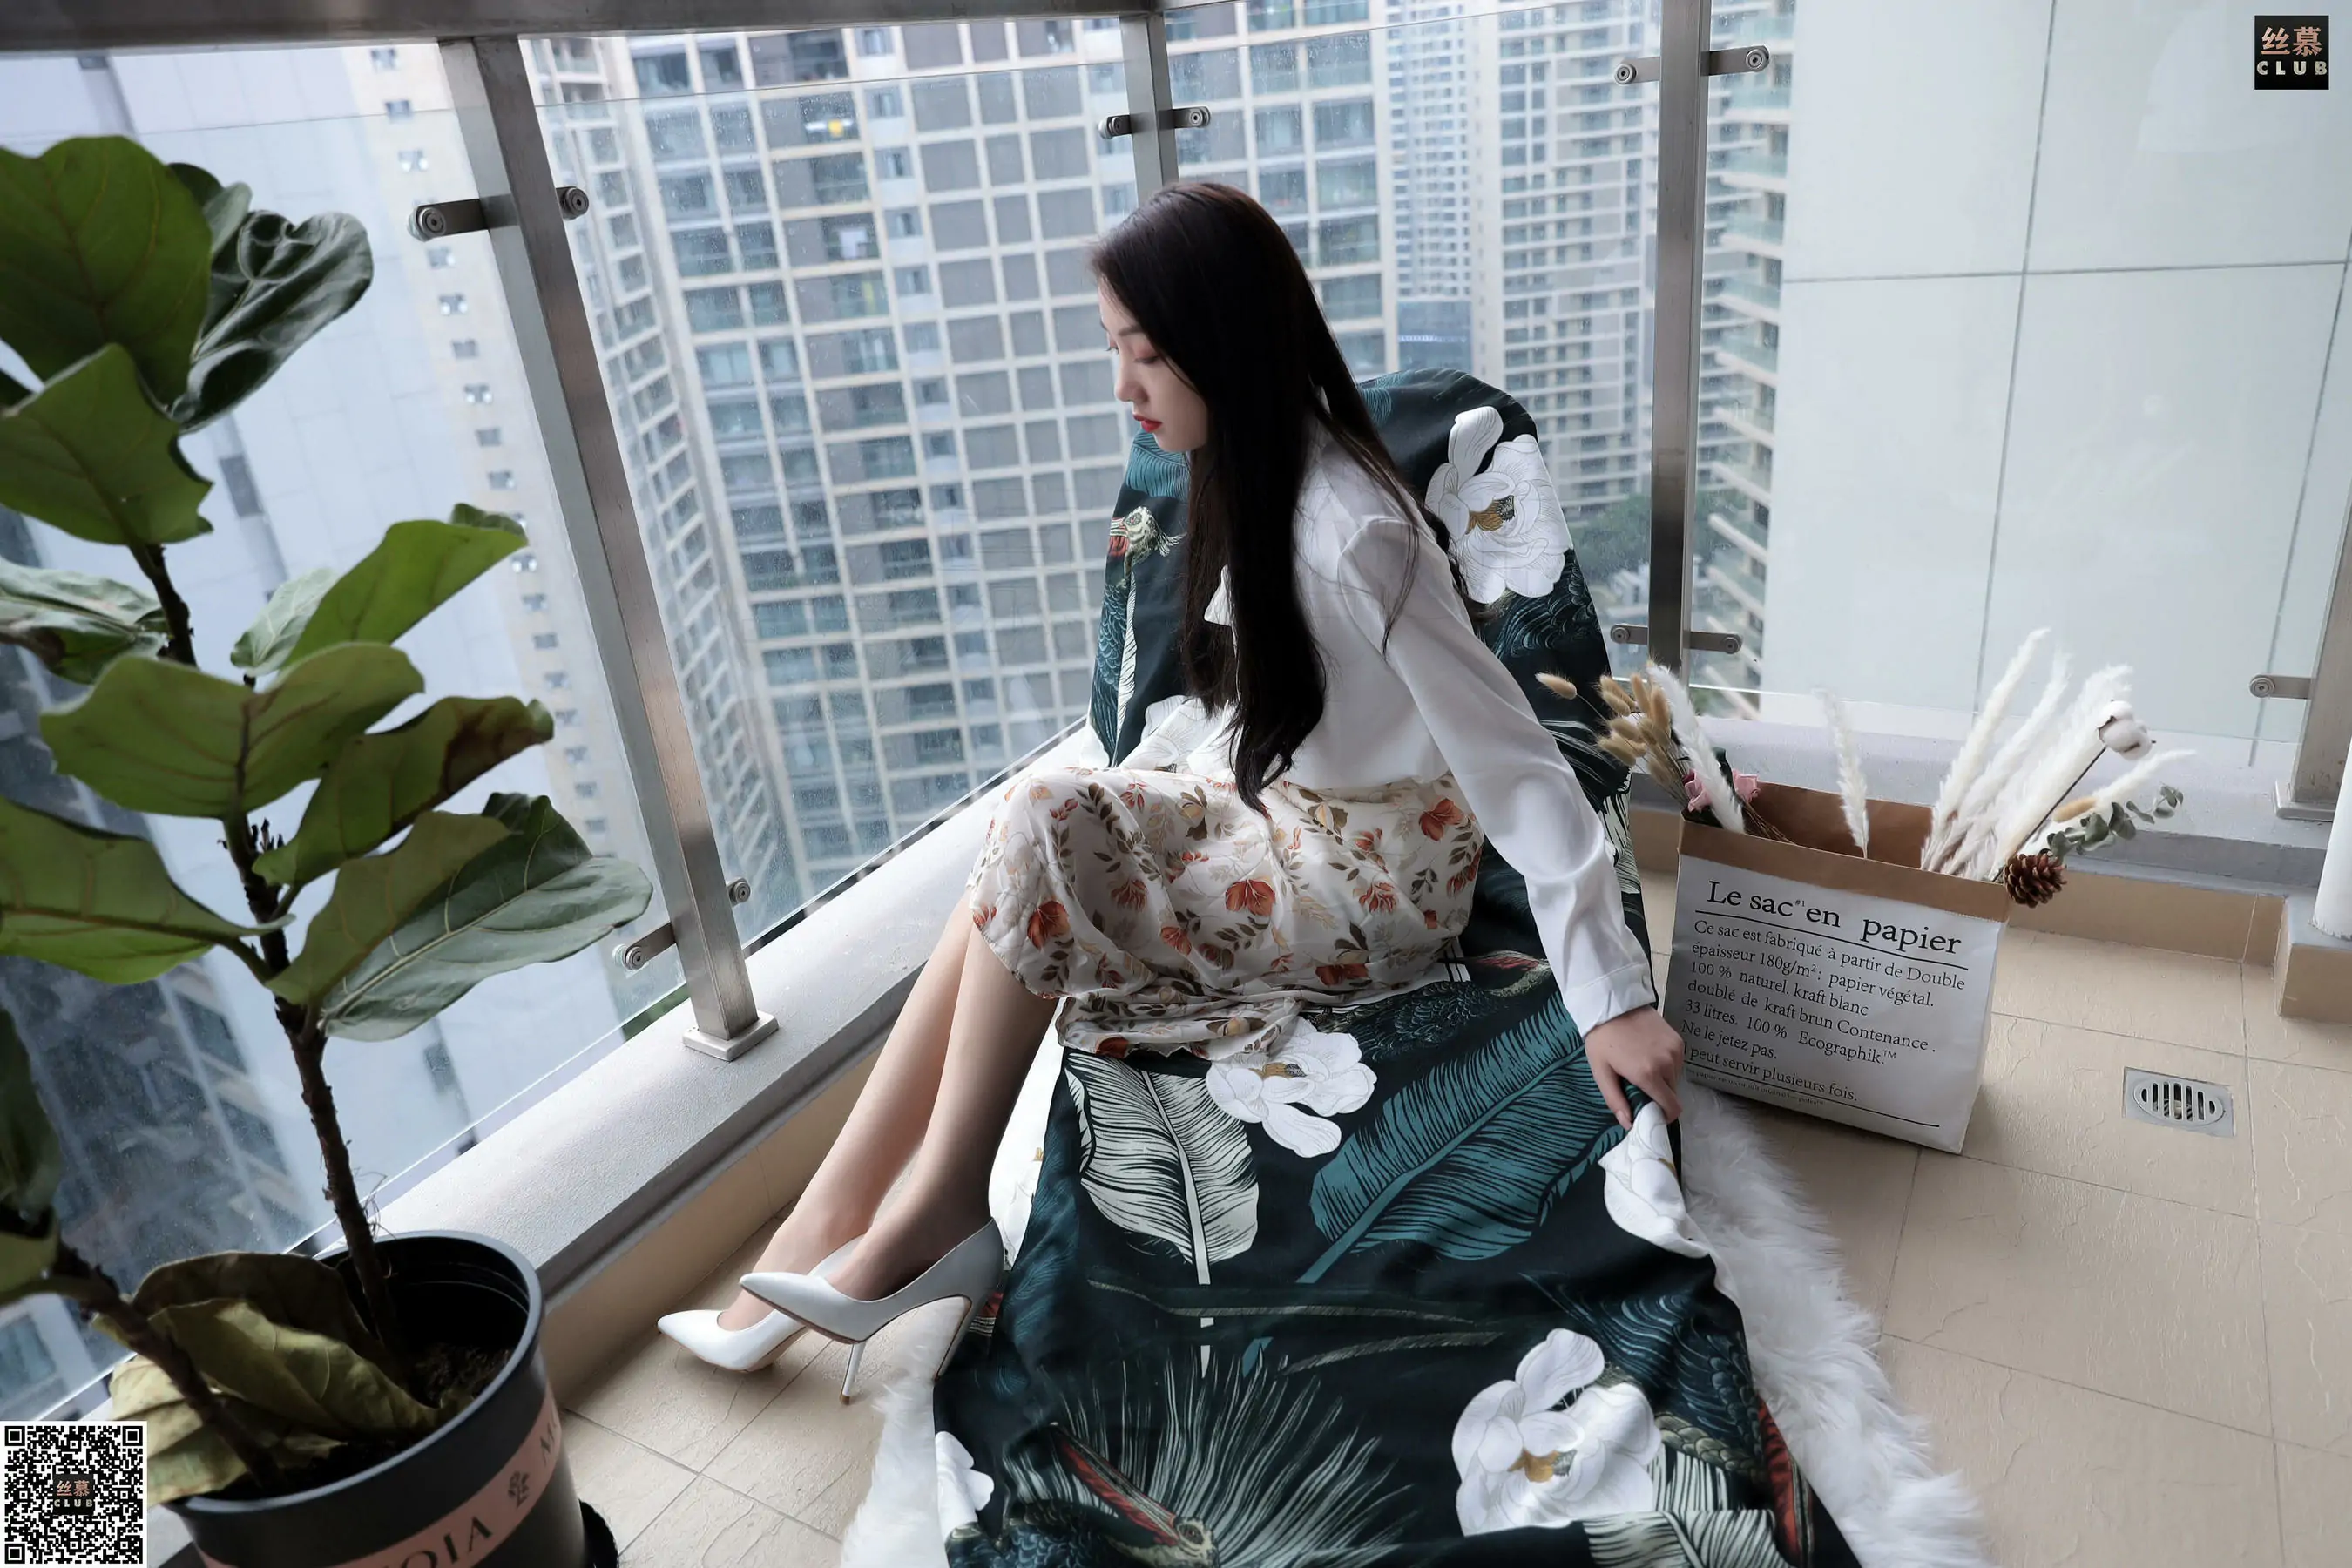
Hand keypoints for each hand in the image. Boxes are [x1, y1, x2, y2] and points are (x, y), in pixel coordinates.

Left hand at [1585, 1007, 1684, 1127]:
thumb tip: (1629, 1124)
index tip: (1652, 1112)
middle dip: (1659, 1096)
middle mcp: (1667, 1063)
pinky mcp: (1678, 1039)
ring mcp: (1675, 1050)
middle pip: (1673, 1094)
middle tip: (1640, 1087)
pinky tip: (1650, 1055)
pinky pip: (1677, 1062)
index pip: (1672, 1107)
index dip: (1664, 1115)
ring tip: (1643, 1068)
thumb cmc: (1602, 1040)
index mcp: (1648, 1074)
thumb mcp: (1601, 1072)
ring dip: (1663, 1080)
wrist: (1612, 1004)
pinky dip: (1667, 1065)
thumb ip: (1615, 1100)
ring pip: (1675, 1078)